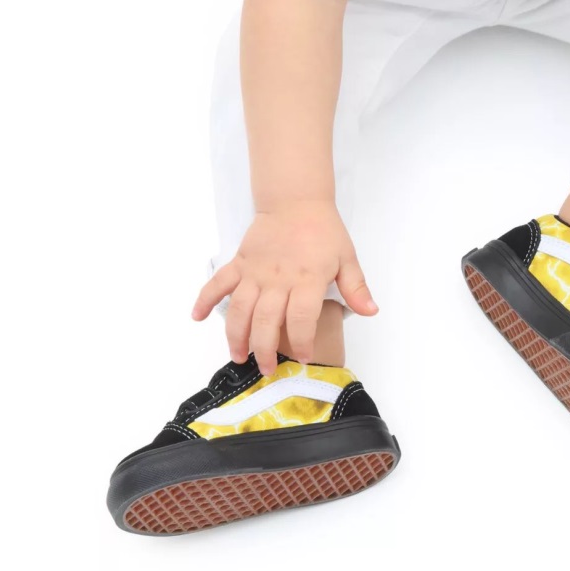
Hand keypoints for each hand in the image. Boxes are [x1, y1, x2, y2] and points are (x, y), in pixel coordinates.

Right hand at [191, 200, 377, 374]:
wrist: (297, 201)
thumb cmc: (324, 231)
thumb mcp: (347, 258)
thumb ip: (356, 288)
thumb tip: (371, 312)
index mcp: (307, 279)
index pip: (302, 318)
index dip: (303, 342)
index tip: (304, 358)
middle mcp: (278, 279)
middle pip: (266, 321)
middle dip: (265, 350)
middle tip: (267, 369)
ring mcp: (255, 272)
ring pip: (240, 310)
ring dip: (236, 336)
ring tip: (239, 356)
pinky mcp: (239, 262)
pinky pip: (218, 282)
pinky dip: (205, 299)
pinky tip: (197, 317)